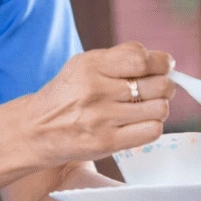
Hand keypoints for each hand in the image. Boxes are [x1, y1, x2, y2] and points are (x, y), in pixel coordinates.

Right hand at [21, 42, 175, 166]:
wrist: (35, 130)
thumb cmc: (67, 95)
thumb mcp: (84, 65)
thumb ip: (121, 57)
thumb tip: (165, 62)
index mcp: (90, 64)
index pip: (142, 58)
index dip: (161, 62)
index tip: (164, 66)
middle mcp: (95, 90)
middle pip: (158, 84)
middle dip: (164, 86)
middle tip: (157, 89)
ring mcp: (101, 118)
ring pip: (159, 109)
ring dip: (158, 108)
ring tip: (145, 108)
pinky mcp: (107, 143)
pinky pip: (152, 131)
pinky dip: (152, 126)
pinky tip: (139, 123)